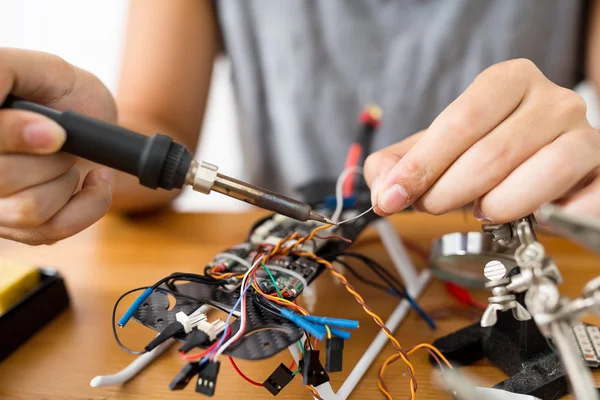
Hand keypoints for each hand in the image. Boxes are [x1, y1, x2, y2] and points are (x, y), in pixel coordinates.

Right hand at [0, 48, 115, 243]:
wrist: (94, 124)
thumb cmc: (63, 92)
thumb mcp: (41, 69)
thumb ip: (6, 70)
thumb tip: (4, 106)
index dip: (14, 135)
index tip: (56, 132)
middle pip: (3, 179)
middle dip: (50, 156)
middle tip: (60, 138)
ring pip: (29, 208)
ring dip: (66, 178)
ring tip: (68, 159)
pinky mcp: (24, 231)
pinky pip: (56, 229)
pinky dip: (89, 202)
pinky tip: (91, 180)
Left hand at [365, 58, 599, 221]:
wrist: (542, 159)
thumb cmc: (486, 152)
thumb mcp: (438, 150)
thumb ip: (401, 162)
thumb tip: (382, 187)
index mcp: (508, 81)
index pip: (460, 121)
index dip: (421, 165)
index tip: (391, 197)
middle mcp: (553, 100)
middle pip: (492, 153)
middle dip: (447, 192)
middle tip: (431, 206)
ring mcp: (585, 135)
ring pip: (539, 175)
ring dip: (495, 206)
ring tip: (480, 209)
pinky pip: (582, 203)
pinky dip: (550, 220)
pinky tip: (527, 221)